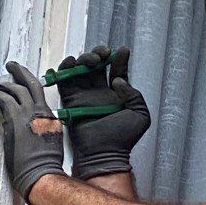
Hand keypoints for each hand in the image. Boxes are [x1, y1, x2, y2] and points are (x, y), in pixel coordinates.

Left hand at [0, 61, 64, 200]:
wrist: (42, 174)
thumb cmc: (45, 165)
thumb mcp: (50, 142)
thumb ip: (41, 130)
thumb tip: (30, 128)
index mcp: (49, 117)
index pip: (39, 93)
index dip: (28, 83)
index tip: (21, 80)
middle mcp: (40, 111)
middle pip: (30, 83)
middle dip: (19, 71)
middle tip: (11, 66)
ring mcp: (27, 114)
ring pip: (14, 89)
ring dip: (1, 84)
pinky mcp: (14, 119)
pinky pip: (2, 100)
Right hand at [56, 44, 150, 177]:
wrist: (104, 154)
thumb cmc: (123, 138)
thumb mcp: (140, 115)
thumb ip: (134, 94)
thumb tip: (118, 80)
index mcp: (117, 96)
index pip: (117, 72)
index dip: (120, 59)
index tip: (122, 50)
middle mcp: (100, 93)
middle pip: (97, 67)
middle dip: (99, 54)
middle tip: (104, 53)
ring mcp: (84, 96)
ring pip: (81, 70)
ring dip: (84, 59)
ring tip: (92, 60)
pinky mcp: (71, 101)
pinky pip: (65, 81)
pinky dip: (66, 68)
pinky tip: (72, 62)